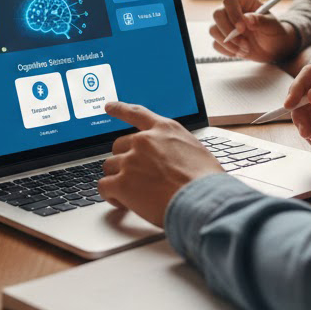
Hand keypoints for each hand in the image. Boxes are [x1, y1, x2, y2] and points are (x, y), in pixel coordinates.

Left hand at [97, 101, 222, 226]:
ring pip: (110, 166)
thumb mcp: (195, 150)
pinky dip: (110, 196)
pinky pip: (104, 186)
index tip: (108, 107)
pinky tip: (121, 202)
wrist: (203, 200)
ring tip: (132, 194)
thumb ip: (176, 148)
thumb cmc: (205, 181)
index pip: (136, 113)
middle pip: (119, 146)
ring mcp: (131, 160)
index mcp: (164, 129)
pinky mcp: (122, 183)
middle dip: (124, 161)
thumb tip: (171, 159)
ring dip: (117, 179)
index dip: (120, 109)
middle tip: (135, 177)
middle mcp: (144, 141)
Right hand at [209, 0, 299, 62]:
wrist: (273, 48)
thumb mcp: (273, 26)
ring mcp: (225, 24)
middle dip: (228, 32)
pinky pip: (216, 44)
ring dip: (229, 43)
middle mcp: (231, 10)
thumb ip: (261, 21)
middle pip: (217, 14)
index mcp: (244, 0)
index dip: (233, 14)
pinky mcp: (222, 38)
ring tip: (246, 49)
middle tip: (244, 43)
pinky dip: (228, 51)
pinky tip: (241, 52)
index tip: (241, 28)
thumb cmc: (274, 32)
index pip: (229, 0)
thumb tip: (247, 19)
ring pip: (214, 30)